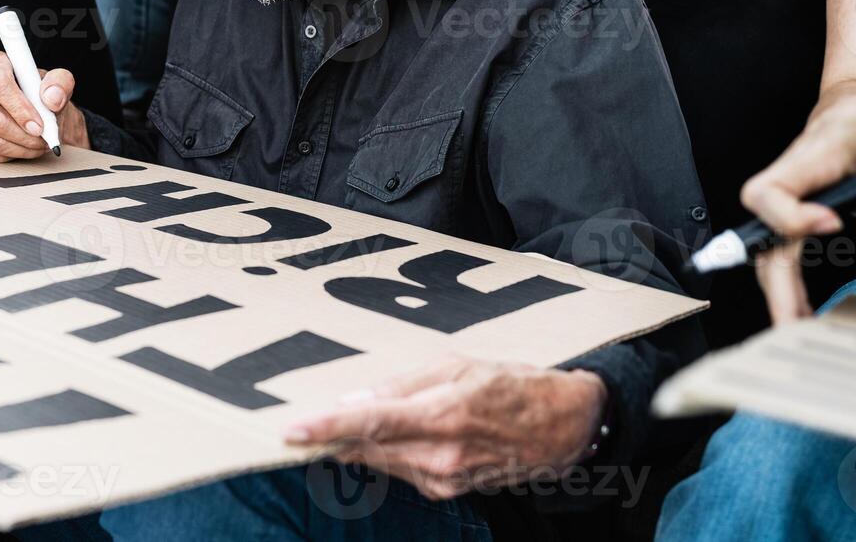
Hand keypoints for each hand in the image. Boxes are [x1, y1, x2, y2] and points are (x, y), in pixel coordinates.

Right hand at [0, 51, 90, 161]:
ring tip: (38, 145)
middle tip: (44, 140)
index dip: (20, 109)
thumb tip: (51, 99)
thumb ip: (60, 84)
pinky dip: (10, 155)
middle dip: (24, 136)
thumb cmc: (41, 93)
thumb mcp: (58, 82)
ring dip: (20, 148)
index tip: (39, 126)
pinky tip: (22, 148)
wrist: (33, 111)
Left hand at [284, 358, 606, 500]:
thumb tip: (355, 398)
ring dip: (353, 444)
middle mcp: (441, 456)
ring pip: (379, 461)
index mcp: (443, 415)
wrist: (564, 428)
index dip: (326, 428)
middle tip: (297, 420)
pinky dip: (383, 452)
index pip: (370, 423)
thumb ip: (404, 384)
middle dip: (329, 436)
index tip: (290, 430)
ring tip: (332, 422)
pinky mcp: (448, 491)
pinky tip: (381, 435)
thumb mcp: (459, 365)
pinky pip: (400, 470)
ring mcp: (444, 479)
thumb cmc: (514, 384)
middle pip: (366, 448)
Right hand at [742, 81, 855, 322]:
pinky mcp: (791, 212)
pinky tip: (800, 309)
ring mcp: (786, 198)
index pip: (771, 190)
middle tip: (793, 321)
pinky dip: (785, 282)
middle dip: (776, 280)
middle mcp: (788, 179)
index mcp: (810, 156)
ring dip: (777, 289)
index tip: (831, 226)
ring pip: (765, 248)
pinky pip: (778, 249)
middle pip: (761, 233)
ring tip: (797, 326)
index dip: (791, 215)